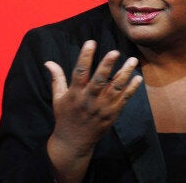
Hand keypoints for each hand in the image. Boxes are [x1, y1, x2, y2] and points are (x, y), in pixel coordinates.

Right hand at [44, 40, 142, 155]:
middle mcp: (89, 100)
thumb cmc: (65, 117)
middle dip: (107, 66)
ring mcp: (102, 108)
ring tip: (133, 60)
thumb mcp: (58, 98)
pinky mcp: (112, 114)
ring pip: (115, 88)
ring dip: (125, 74)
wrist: (74, 142)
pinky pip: (123, 99)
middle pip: (99, 80)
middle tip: (115, 52)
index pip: (79, 72)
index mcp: (75, 94)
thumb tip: (48, 62)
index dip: (85, 56)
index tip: (91, 42)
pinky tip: (137, 78)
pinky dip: (131, 89)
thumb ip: (57, 78)